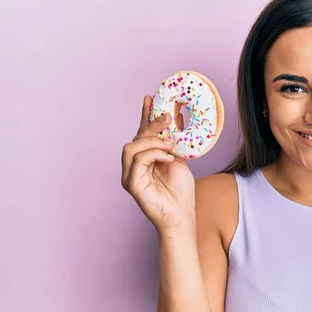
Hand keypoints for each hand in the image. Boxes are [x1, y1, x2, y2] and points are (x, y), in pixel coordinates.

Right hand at [121, 96, 195, 231]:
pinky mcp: (131, 184)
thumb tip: (174, 118)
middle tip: (168, 118)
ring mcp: (130, 174)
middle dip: (151, 125)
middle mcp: (134, 165)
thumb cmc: (180, 191)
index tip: (149, 98)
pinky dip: (153, 155)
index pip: (141, 133)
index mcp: (145, 158)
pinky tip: (168, 158)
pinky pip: (137, 160)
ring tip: (169, 147)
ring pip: (132, 147)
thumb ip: (173, 142)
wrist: (182, 214)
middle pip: (136, 137)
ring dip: (152, 142)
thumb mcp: (179, 159)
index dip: (144, 115)